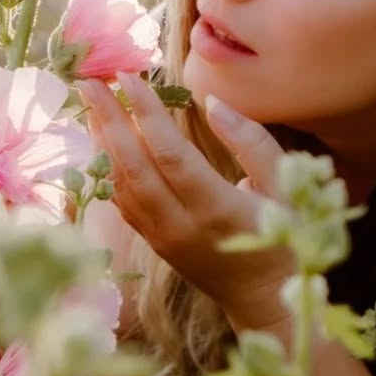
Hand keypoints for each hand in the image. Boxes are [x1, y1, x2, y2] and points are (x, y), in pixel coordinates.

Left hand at [77, 74, 292, 330]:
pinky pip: (122, 202)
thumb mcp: (287, 187)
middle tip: (88, 81)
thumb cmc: (285, 237)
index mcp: (218, 209)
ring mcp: (163, 238)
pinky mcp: (155, 244)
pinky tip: (100, 141)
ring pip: (121, 184)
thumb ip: (252, 142)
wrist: (265, 298)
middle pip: (134, 166)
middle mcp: (182, 225)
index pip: (170, 154)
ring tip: (89, 103)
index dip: (147, 114)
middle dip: (109, 120)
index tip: (129, 77)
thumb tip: (212, 104)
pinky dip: (107, 168)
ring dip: (102, 141)